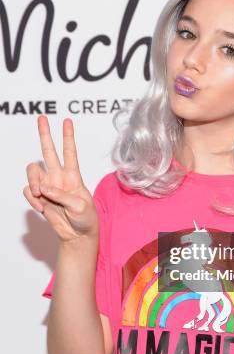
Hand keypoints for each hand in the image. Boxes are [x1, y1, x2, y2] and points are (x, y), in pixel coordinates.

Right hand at [23, 115, 98, 242]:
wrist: (77, 235)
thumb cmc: (85, 218)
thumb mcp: (80, 206)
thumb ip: (62, 195)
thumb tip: (44, 188)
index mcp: (74, 176)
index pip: (70, 152)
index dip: (68, 137)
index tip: (67, 121)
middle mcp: (59, 177)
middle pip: (49, 151)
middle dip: (45, 134)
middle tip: (42, 118)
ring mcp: (48, 186)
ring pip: (33, 171)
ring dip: (32, 181)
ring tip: (40, 194)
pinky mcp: (39, 197)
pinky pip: (28, 191)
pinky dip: (32, 199)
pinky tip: (41, 208)